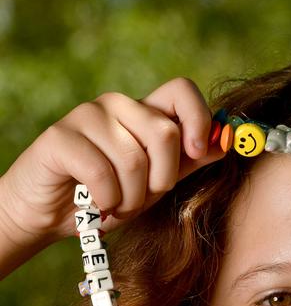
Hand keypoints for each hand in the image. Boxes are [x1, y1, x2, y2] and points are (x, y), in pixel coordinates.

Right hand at [0, 76, 223, 247]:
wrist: (48, 216)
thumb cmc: (105, 198)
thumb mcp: (154, 184)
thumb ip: (188, 161)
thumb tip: (227, 141)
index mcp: (143, 113)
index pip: (181, 89)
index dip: (199, 118)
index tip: (199, 153)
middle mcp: (117, 105)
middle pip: (164, 133)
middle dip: (160, 180)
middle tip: (139, 198)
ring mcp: (87, 116)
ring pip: (134, 160)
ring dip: (128, 198)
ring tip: (113, 205)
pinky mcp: (60, 136)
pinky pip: (102, 172)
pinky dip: (106, 200)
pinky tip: (95, 205)